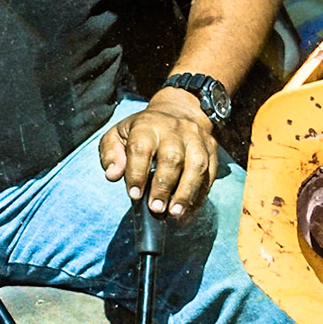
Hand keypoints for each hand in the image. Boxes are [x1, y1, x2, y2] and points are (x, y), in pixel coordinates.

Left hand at [101, 90, 218, 218]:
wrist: (177, 110)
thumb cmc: (142, 130)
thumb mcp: (118, 134)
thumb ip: (110, 153)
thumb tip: (113, 175)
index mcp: (147, 125)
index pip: (141, 148)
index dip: (137, 173)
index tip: (135, 195)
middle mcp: (174, 129)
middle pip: (172, 158)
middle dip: (164, 186)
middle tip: (156, 209)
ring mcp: (196, 138)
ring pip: (196, 165)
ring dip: (186, 192)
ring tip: (176, 213)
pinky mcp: (211, 148)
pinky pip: (210, 173)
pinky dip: (200, 194)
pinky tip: (189, 210)